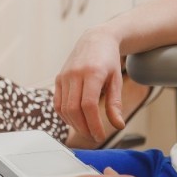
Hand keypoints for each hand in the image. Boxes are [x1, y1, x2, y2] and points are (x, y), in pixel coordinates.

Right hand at [53, 29, 125, 144]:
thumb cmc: (108, 60)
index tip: (101, 136)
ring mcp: (64, 76)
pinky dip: (65, 116)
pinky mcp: (58, 79)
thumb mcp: (117, 80)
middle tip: (94, 136)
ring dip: (74, 124)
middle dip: (84, 127)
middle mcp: (74, 74)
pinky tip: (75, 121)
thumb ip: (115, 104)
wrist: (95, 40)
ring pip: (64, 108)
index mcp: (92, 73)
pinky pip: (58, 103)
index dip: (93, 124)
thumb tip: (118, 125)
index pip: (88, 105)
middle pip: (74, 109)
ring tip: (87, 130)